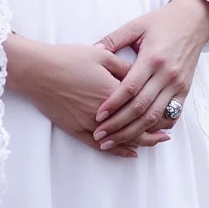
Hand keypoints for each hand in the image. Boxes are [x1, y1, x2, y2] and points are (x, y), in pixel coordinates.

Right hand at [5, 34, 172, 158]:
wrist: (38, 70)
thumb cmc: (68, 58)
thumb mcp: (101, 55)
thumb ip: (123, 66)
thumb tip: (141, 73)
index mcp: (114, 91)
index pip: (143, 106)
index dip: (158, 112)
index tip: (171, 113)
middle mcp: (105, 112)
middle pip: (135, 127)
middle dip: (154, 131)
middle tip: (167, 133)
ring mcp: (90, 123)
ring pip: (121, 138)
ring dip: (139, 142)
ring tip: (154, 142)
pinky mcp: (76, 129)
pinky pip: (100, 146)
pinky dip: (117, 150)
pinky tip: (128, 152)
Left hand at [89, 0, 208, 151]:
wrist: (194, 20)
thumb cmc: (162, 22)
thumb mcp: (136, 25)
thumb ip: (113, 39)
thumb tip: (92, 51)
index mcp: (153, 58)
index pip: (130, 88)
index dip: (113, 104)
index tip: (98, 116)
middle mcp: (167, 74)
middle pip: (141, 107)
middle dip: (119, 125)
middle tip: (100, 135)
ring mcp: (178, 84)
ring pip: (154, 116)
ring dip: (134, 132)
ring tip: (115, 140)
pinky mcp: (185, 90)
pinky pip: (171, 114)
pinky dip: (156, 127)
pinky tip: (142, 135)